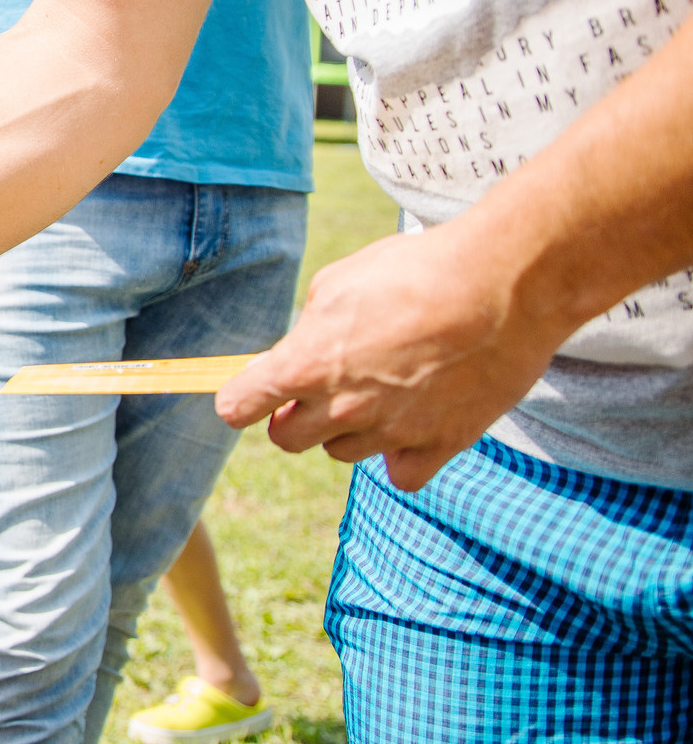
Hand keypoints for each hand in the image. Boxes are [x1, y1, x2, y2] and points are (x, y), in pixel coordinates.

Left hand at [216, 222, 571, 490]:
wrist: (504, 284)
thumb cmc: (417, 269)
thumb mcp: (338, 282)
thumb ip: (308, 328)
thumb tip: (300, 349)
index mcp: (306, 364)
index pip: (239, 405)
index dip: (241, 398)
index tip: (252, 391)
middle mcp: (343, 407)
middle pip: (287, 438)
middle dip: (292, 415)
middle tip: (319, 385)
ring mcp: (393, 431)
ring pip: (342, 452)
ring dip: (348, 428)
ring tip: (380, 388)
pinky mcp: (442, 444)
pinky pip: (401, 474)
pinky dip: (401, 455)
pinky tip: (412, 424)